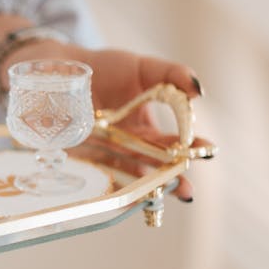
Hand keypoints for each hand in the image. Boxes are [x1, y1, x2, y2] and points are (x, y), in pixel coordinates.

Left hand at [70, 47, 202, 200]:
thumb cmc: (108, 68)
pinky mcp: (82, 159)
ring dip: (145, 190)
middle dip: (172, 180)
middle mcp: (128, 147)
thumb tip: (199, 91)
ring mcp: (105, 155)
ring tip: (158, 200)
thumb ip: (172, 74)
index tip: (205, 152)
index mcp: (146, 129)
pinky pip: (99, 176)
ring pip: (129, 177)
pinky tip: (126, 201)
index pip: (172, 143)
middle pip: (153, 167)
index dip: (190, 149)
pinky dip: (114, 190)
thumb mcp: (143, 68)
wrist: (63, 69)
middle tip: (187, 190)